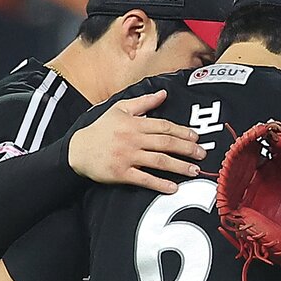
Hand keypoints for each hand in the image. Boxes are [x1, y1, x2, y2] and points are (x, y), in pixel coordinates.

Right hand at [67, 90, 206, 192]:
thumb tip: (164, 93)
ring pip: (158, 161)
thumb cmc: (101, 129)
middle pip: (165, 143)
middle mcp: (133, 139)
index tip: (196, 137)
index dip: (182, 132)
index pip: (163, 126)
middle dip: (186, 149)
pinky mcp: (121, 173)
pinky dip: (159, 183)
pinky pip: (144, 179)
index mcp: (134, 123)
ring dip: (179, 166)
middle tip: (202, 154)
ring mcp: (127, 156)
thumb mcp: (119, 109)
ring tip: (194, 171)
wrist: (77, 150)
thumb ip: (143, 102)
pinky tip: (173, 187)